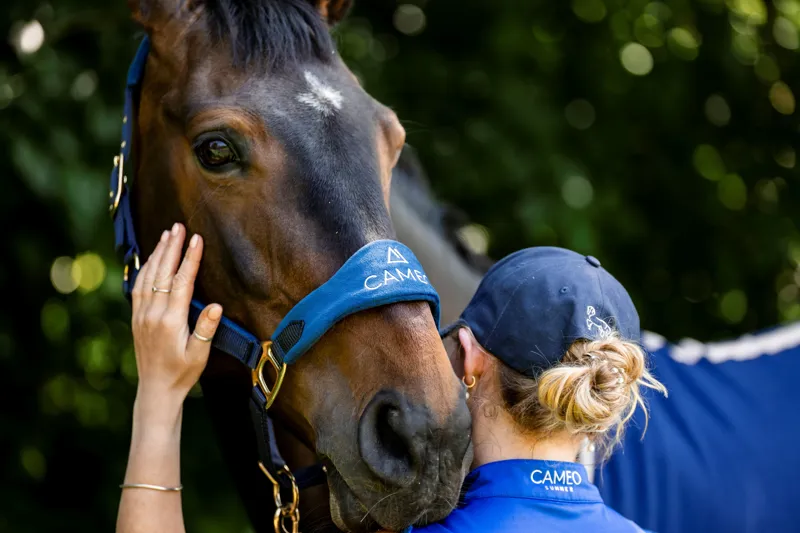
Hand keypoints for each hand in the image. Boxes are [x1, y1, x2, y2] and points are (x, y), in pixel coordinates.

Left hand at [131, 223, 221, 401]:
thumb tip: (216, 305)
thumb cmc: (182, 373)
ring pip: (148, 276)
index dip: (190, 259)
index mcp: (170, 321)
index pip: (181, 282)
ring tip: (166, 234)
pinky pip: (139, 286)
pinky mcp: (136, 318)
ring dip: (157, 253)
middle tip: (179, 226)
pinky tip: (151, 258)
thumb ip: (206, 329)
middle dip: (171, 247)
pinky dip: (145, 268)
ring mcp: (141, 315)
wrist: (156, 390)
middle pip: (162, 273)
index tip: (196, 239)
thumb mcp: (200, 354)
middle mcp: (153, 314)